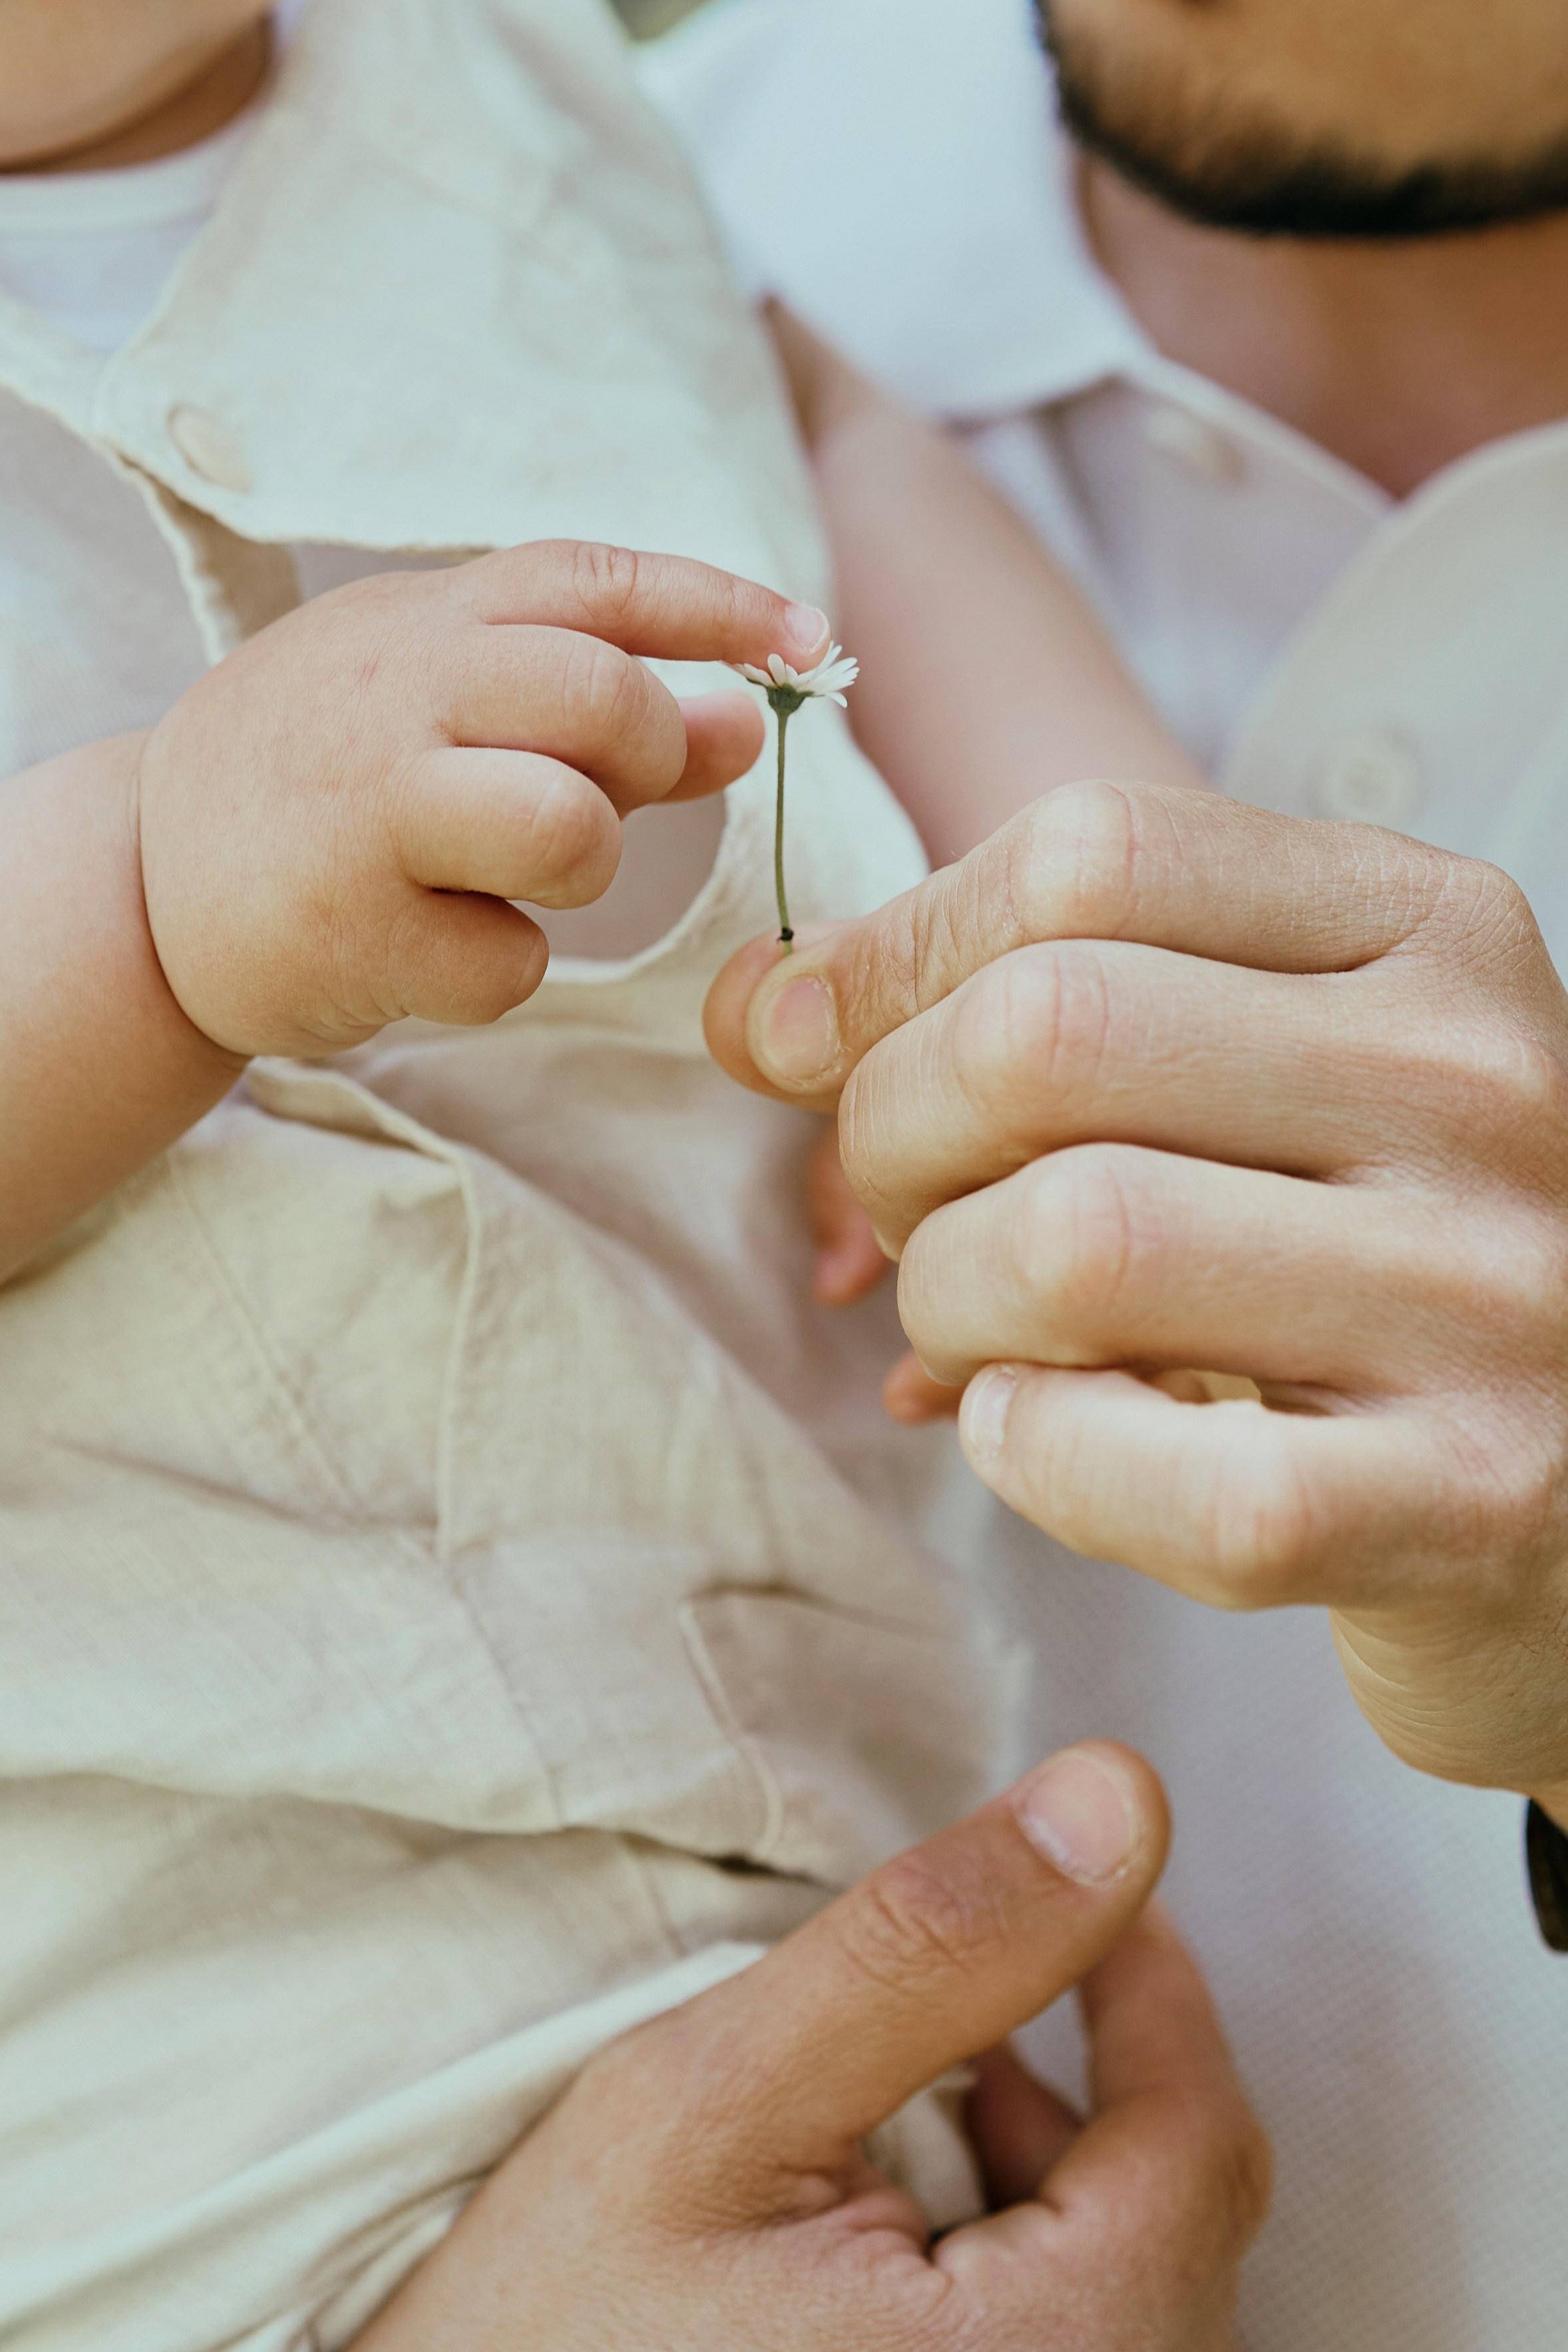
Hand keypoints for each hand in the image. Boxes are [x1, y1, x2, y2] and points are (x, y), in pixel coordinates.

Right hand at [136, 541, 828, 1057]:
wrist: (145, 877)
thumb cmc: (328, 781)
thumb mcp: (445, 707)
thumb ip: (593, 708)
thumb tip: (745, 718)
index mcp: (427, 623)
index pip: (594, 581)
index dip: (717, 605)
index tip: (810, 645)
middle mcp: (400, 696)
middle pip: (602, 698)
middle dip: (650, 755)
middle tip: (609, 794)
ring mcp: (371, 812)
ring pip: (570, 827)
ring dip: (581, 868)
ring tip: (511, 877)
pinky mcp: (355, 930)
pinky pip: (511, 964)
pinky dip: (497, 970)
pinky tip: (431, 945)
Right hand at [354, 1744, 1267, 2349]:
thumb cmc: (556, 2333)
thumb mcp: (718, 2106)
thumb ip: (931, 1948)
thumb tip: (1116, 1799)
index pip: (1198, 2133)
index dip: (1150, 1977)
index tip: (1086, 1887)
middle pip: (1177, 2217)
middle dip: (1077, 2077)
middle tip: (962, 2002)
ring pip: (1129, 2288)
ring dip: (1042, 2173)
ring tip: (901, 2112)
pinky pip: (1068, 2350)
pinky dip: (1011, 2263)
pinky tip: (894, 2233)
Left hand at [706, 782, 1567, 1820]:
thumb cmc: (1355, 1252)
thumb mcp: (1239, 1069)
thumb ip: (1015, 998)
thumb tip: (753, 1007)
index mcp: (1429, 929)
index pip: (1089, 853)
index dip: (893, 953)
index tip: (816, 1043)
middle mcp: (1483, 1081)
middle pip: (1045, 1031)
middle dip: (891, 1134)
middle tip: (910, 1211)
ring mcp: (1489, 1295)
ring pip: (1073, 1243)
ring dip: (945, 1301)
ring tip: (976, 1330)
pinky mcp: (1466, 1499)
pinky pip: (1162, 1475)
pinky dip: (1035, 1457)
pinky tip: (1038, 1436)